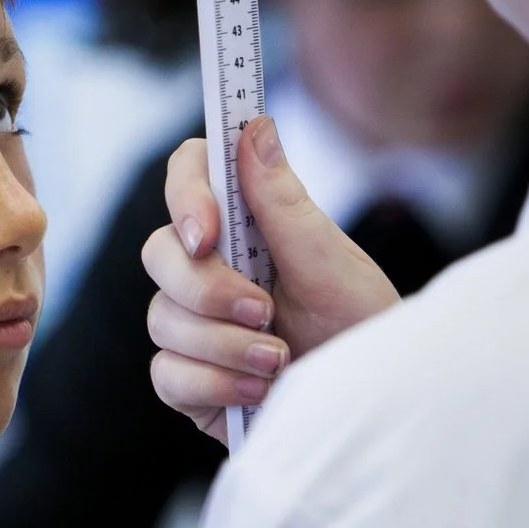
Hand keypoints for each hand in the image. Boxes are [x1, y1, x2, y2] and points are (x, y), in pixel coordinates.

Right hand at [142, 117, 401, 440]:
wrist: (369, 402)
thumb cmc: (360, 325)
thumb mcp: (330, 260)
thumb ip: (283, 200)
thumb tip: (255, 125)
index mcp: (245, 225)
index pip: (189, 175)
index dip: (186, 194)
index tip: (208, 232)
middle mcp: (210, 269)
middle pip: (159, 253)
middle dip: (208, 289)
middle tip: (266, 313)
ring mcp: (195, 325)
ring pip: (162, 318)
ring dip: (224, 343)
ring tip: (279, 360)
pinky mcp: (190, 380)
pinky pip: (166, 374)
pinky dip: (214, 383)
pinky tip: (260, 390)